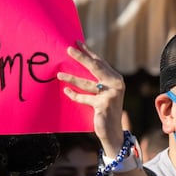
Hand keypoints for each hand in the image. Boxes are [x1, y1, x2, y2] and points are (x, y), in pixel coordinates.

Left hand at [57, 41, 125, 157]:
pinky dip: (74, 95)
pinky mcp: (103, 105)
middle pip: (95, 67)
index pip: (100, 62)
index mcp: (116, 78)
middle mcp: (116, 84)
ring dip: (72, 78)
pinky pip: (85, 98)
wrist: (114, 132)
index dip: (89, 52)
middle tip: (68, 49)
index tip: (77, 42)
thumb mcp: (105, 93)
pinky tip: (66, 91)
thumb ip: (97, 81)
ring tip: (59, 74)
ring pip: (87, 83)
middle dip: (81, 57)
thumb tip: (78, 66)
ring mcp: (110, 94)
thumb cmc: (106, 111)